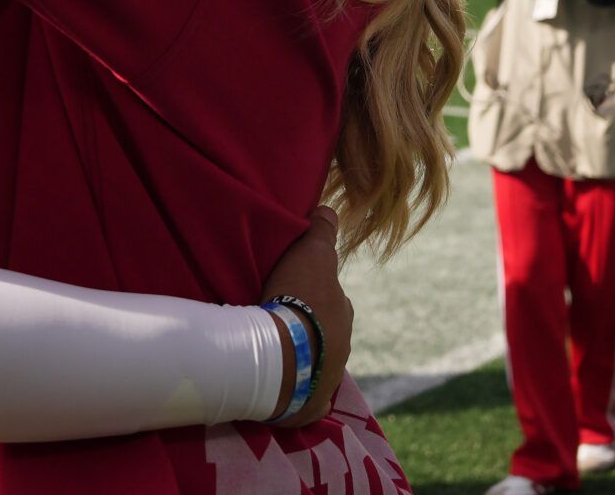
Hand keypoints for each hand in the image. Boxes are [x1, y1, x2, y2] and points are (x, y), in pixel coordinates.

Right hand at [260, 207, 351, 427]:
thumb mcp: (311, 254)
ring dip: (300, 357)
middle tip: (278, 323)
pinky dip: (297, 391)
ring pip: (316, 363)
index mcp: (342, 312)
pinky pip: (306, 397)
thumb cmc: (298, 299)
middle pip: (326, 333)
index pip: (330, 299)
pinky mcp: (311, 405)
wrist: (285, 354)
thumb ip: (321, 232)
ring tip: (272, 352)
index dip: (313, 294)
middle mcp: (343, 346)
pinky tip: (280, 387)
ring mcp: (329, 378)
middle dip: (309, 328)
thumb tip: (329, 209)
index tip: (292, 293)